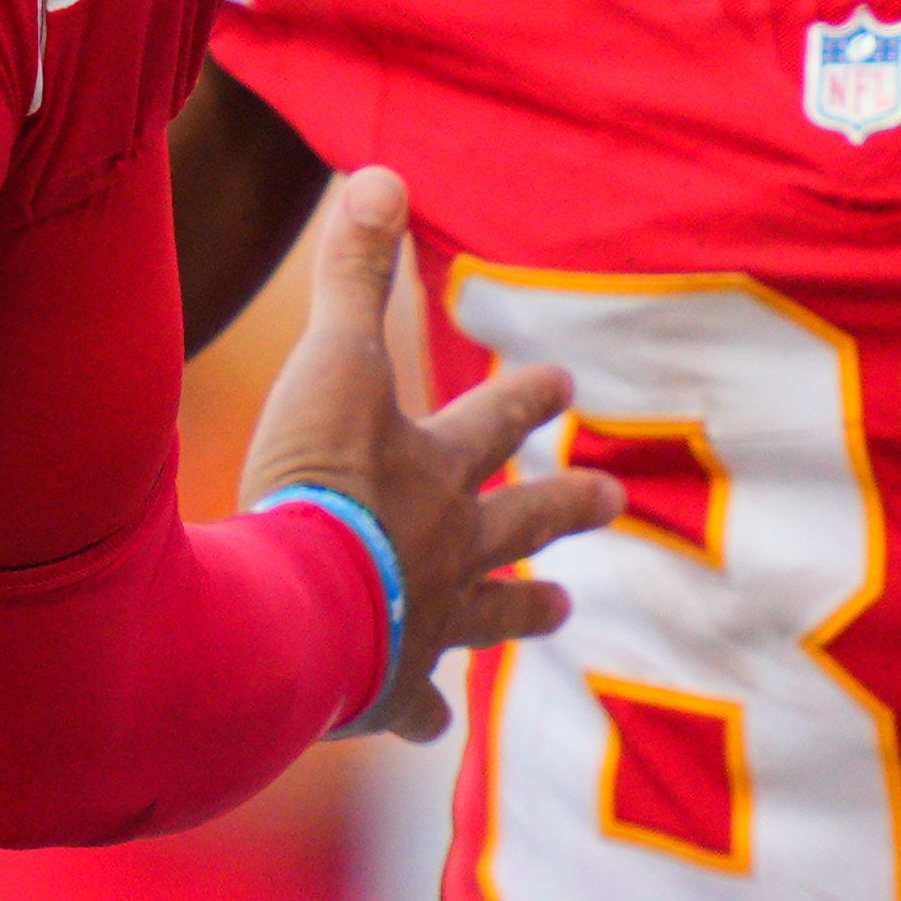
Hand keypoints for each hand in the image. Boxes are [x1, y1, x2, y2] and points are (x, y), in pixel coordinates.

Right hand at [237, 168, 618, 742]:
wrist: (291, 608)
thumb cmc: (310, 483)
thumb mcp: (327, 360)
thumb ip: (350, 270)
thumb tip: (382, 171)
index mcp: (435, 471)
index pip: (493, 420)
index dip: (526, 395)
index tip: (564, 382)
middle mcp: (447, 548)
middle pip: (520, 523)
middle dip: (562, 505)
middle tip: (609, 497)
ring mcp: (423, 624)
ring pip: (490, 615)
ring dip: (523, 609)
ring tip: (559, 611)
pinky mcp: (383, 688)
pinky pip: (407, 705)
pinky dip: (416, 714)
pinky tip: (426, 729)